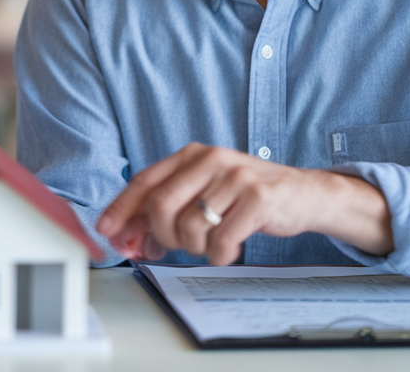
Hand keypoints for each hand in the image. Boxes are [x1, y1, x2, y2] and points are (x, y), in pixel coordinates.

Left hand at [95, 143, 391, 264]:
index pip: (144, 181)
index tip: (106, 231)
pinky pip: (222, 240)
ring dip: (195, 248)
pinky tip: (228, 250)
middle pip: (161, 205)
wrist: (302, 194)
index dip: (121, 209)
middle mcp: (211, 159)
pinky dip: (220, 255)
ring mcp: (235, 177)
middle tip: (177, 246)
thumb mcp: (205, 191)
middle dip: (161, 235)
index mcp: (192, 154)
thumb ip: (168, 208)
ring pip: (190, 227)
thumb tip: (129, 237)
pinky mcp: (258, 198)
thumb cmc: (246, 196)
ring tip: (211, 244)